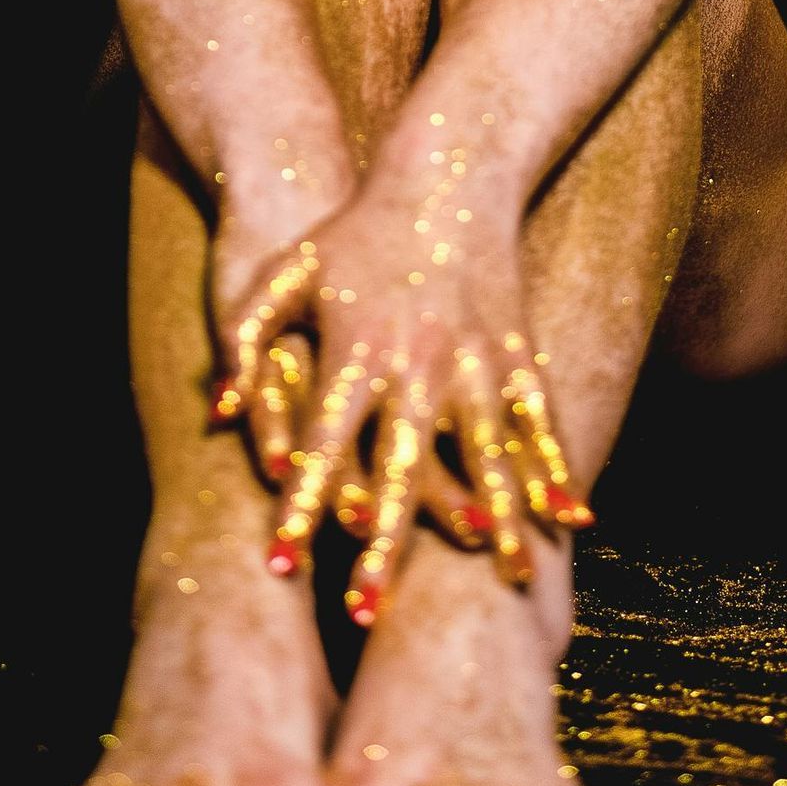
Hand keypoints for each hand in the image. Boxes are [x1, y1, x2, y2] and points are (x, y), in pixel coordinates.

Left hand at [219, 190, 591, 624]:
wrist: (444, 174)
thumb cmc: (352, 229)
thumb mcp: (283, 271)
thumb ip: (242, 338)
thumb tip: (215, 413)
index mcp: (355, 352)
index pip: (319, 446)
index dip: (295, 507)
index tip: (278, 569)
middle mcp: (415, 365)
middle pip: (399, 470)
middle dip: (383, 543)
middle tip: (367, 611)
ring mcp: (474, 361)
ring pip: (485, 457)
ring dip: (493, 524)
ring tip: (507, 584)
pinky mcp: (516, 350)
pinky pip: (539, 422)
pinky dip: (555, 470)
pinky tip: (571, 519)